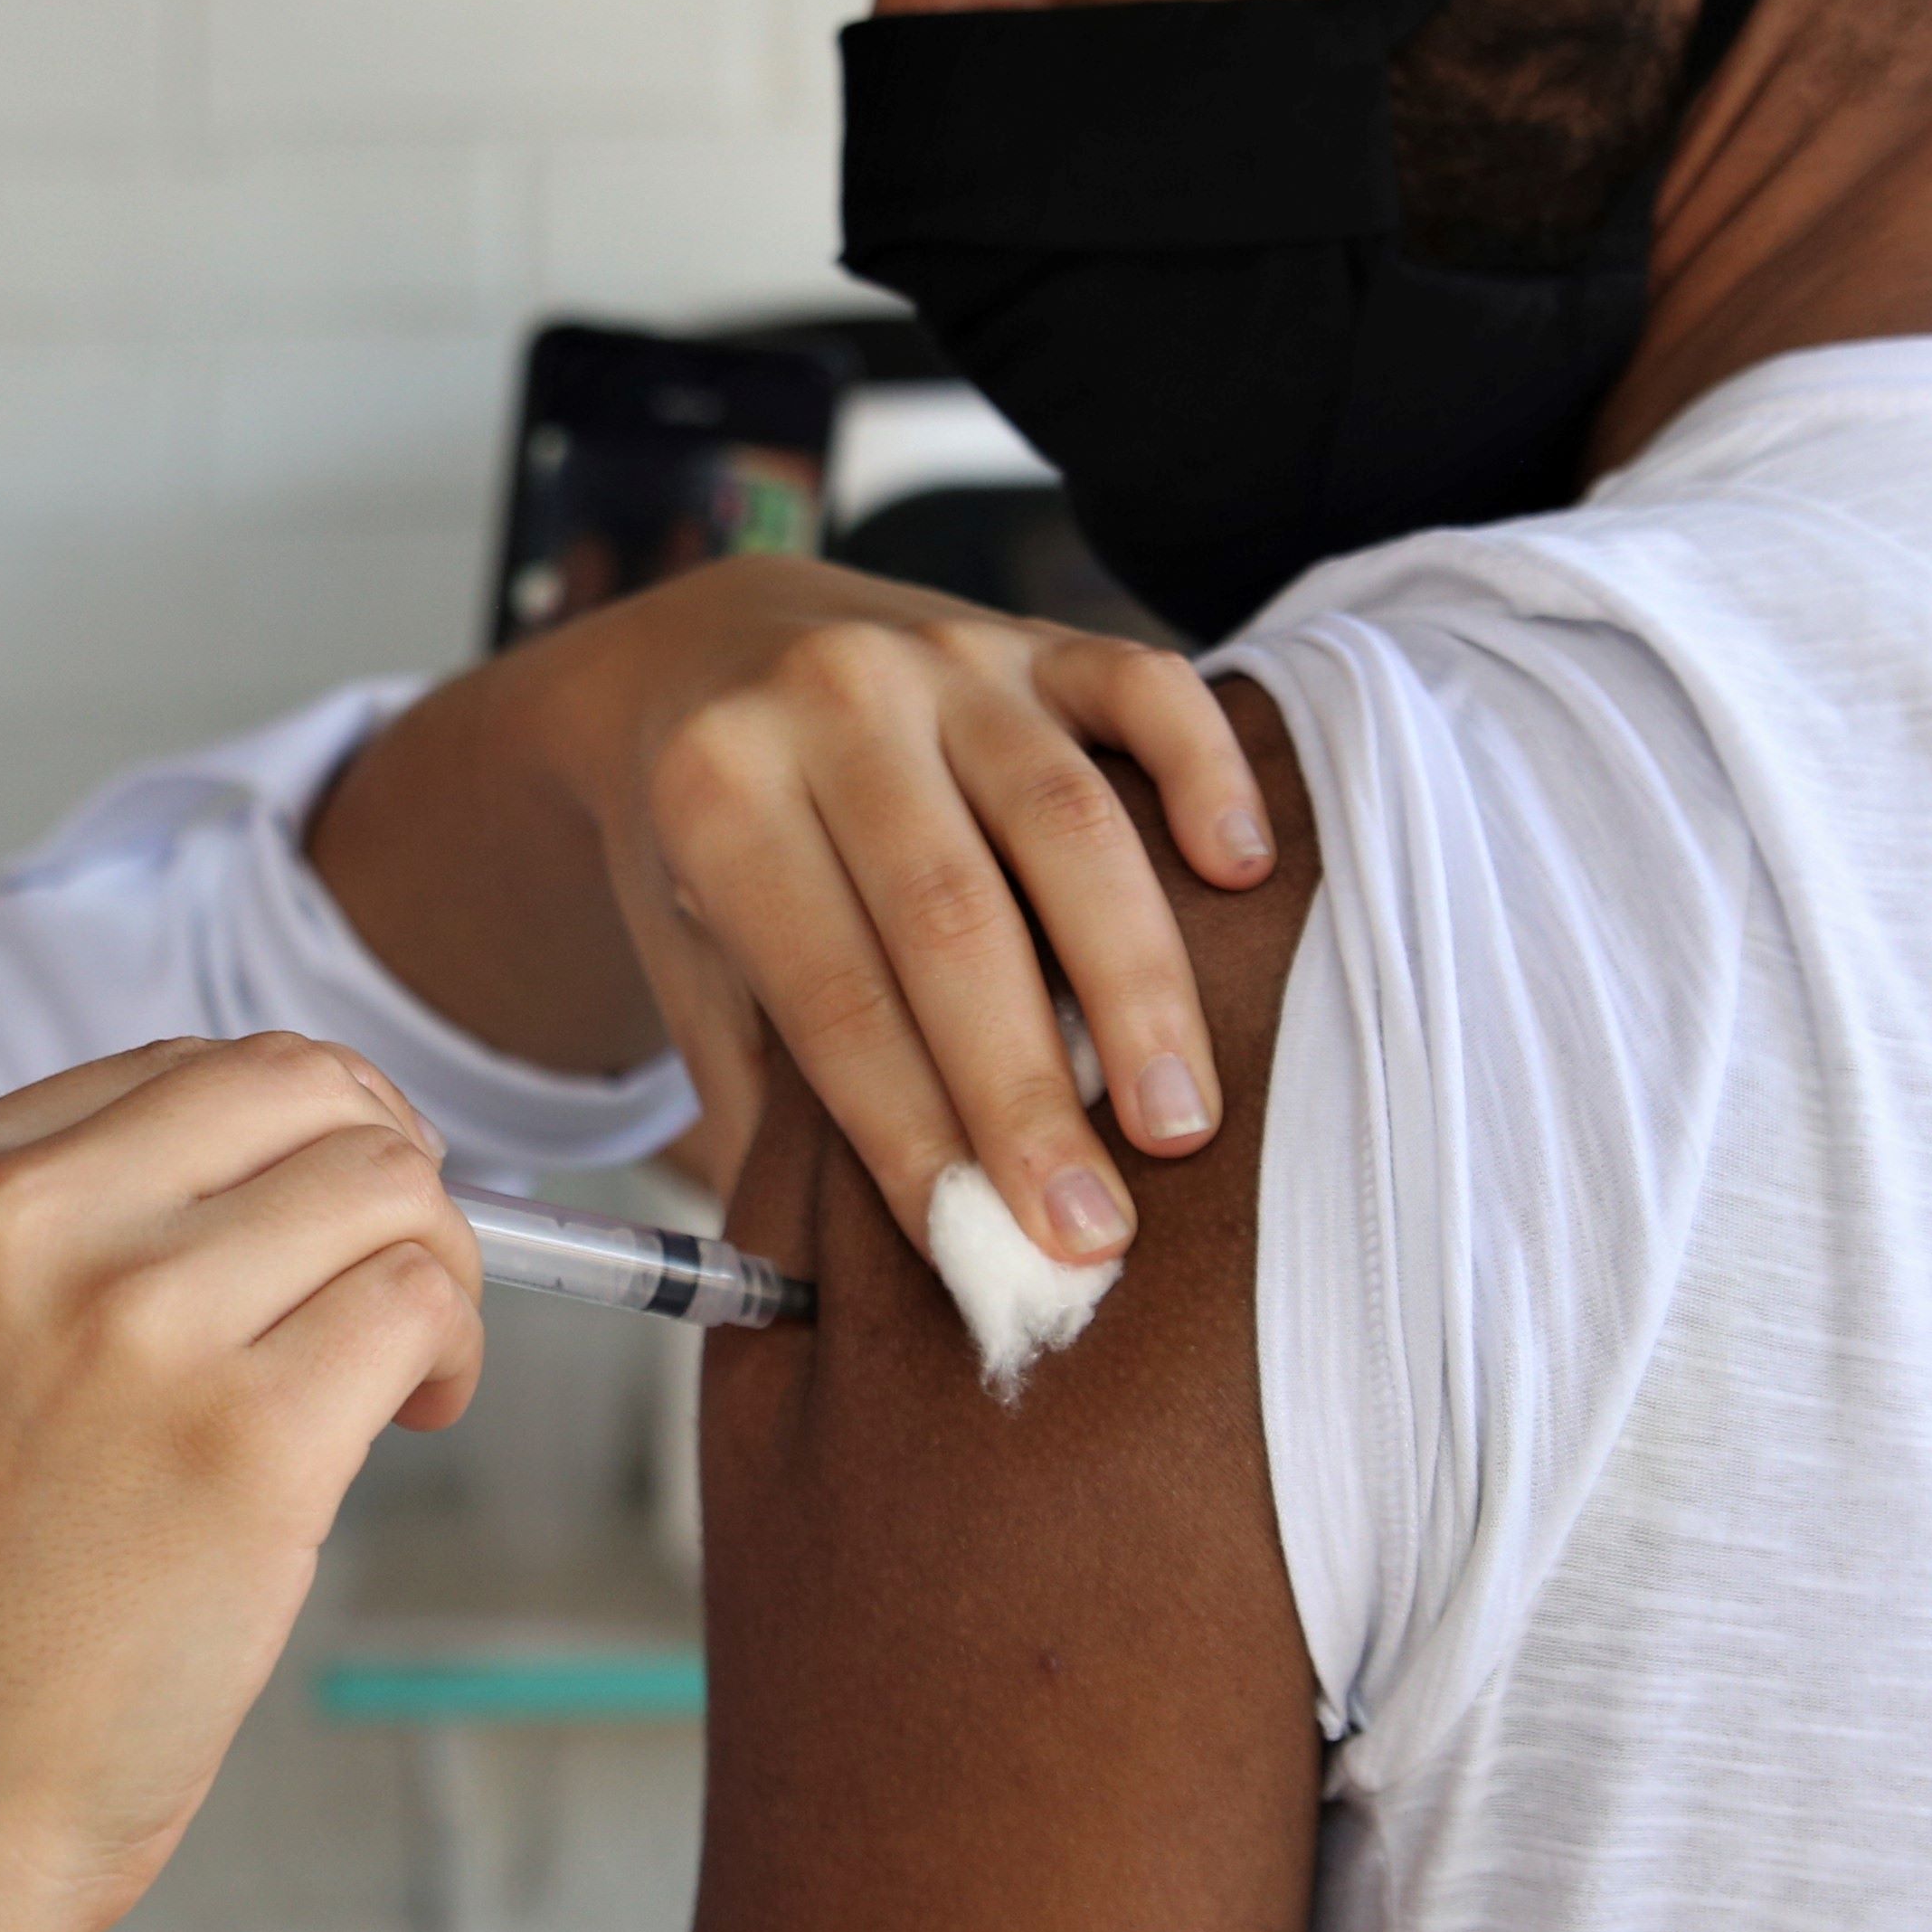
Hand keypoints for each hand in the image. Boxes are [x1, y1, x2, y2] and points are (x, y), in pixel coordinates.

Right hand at [0, 1033, 484, 1931]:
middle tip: (397, 1279)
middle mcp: (21, 1225)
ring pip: (386, 1187)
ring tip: (397, 1372)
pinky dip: (450, 1352)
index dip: (299, 1139)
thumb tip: (324, 1148)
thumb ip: (87, 1226)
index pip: (195, 1070)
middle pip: (306, 1092)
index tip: (321, 1226)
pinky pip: (418, 1309)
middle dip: (391, 1171)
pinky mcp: (243, 1443)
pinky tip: (406, 1420)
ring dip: (437, 1268)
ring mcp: (132, 1326)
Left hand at [543, 559, 1276, 1264]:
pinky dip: (1204, 774)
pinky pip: (1141, 686)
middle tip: (1094, 1230)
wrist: (699, 652)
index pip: (834, 993)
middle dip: (1028, 1090)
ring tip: (1182, 1121)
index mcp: (718, 795)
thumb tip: (835, 1293)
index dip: (910, 1129)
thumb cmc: (712, 850)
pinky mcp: (1035, 637)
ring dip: (1136, 982)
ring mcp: (943, 657)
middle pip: (952, 918)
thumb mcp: (688, 959)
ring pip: (1066, 818)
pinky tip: (1243, 872)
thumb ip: (763, 1093)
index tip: (980, 1249)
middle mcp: (831, 705)